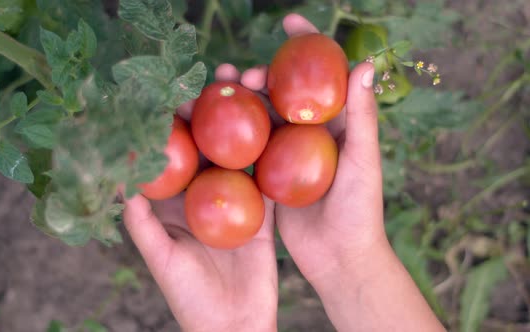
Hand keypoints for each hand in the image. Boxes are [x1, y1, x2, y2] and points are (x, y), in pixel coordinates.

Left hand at [122, 66, 277, 331]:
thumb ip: (141, 225)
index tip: (176, 94)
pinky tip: (279, 120)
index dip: (174, 125)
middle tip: (221, 77)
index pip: (173, 156)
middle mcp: (205, 196)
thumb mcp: (162, 260)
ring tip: (252, 85)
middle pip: (209, 146)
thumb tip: (122, 183)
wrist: (235, 324)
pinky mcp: (263, 211)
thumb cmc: (190, 297)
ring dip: (246, 121)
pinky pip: (268, 176)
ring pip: (240, 153)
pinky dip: (273, 150)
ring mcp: (236, 201)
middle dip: (213, 112)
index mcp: (175, 204)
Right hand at [240, 14, 444, 331]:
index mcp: (335, 124)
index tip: (289, 21)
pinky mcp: (267, 176)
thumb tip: (364, 64)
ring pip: (260, 117)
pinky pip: (247, 149)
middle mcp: (308, 134)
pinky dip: (231, 134)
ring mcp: (285, 155)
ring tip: (222, 89)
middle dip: (263, 74)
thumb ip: (362, 116)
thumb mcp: (363, 160)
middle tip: (246, 73)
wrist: (339, 257)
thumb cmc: (360, 209)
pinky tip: (211, 123)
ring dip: (242, 100)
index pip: (321, 75)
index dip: (307, 45)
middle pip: (282, 93)